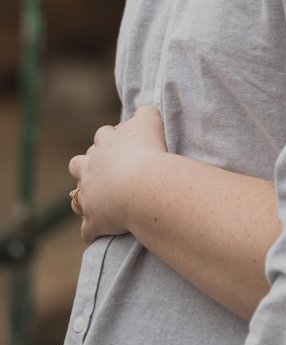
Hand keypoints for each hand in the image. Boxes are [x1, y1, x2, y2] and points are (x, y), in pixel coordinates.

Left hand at [68, 105, 167, 242]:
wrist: (142, 185)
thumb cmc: (149, 151)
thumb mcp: (150, 121)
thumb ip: (146, 112)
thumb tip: (145, 110)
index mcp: (104, 144)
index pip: (103, 136)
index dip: (112, 139)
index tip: (126, 145)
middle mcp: (91, 168)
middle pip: (79, 163)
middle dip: (88, 167)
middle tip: (108, 172)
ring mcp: (89, 195)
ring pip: (76, 197)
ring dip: (84, 199)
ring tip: (99, 203)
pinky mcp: (93, 221)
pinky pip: (88, 230)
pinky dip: (93, 231)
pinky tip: (101, 233)